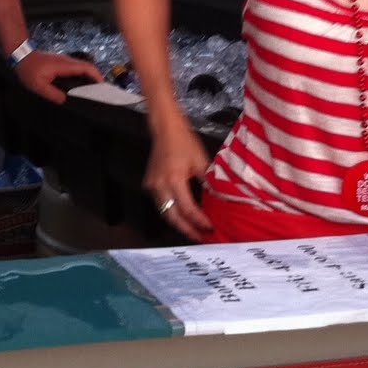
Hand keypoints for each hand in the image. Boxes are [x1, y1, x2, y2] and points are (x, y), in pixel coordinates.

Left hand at [13, 50, 102, 102]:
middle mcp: (67, 61)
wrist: (21, 55)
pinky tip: (80, 86)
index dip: (97, 77)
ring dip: (90, 77)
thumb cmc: (28, 69)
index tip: (103, 87)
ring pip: (82, 68)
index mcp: (64, 65)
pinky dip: (82, 76)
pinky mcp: (62, 63)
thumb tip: (66, 100)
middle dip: (96, 78)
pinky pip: (76, 69)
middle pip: (88, 67)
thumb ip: (53, 94)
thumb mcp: (38, 85)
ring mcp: (65, 61)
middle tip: (100, 93)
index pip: (86, 68)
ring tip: (93, 92)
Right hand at [143, 109, 212, 239]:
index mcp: (174, 179)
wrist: (165, 129)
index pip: (187, 208)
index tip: (210, 228)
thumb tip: (218, 202)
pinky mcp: (149, 185)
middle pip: (172, 217)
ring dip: (179, 223)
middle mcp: (159, 185)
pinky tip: (183, 216)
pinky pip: (161, 204)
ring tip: (194, 231)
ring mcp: (151, 186)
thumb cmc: (185, 142)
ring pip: (165, 212)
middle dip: (187, 229)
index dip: (199, 220)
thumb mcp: (202, 162)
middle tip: (201, 238)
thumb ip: (209, 183)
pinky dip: (172, 212)